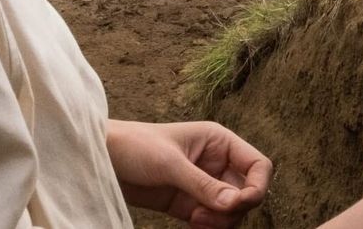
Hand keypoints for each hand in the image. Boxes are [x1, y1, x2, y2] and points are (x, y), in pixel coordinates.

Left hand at [105, 119, 271, 227]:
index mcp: (220, 142)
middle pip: (248, 193)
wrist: (105, 160)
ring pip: (232, 211)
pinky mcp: (190, 204)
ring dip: (220, 221)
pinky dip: (210, 228)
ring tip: (195, 220)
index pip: (258, 166)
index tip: (239, 202)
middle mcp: (217, 163)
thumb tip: (235, 204)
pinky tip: (192, 224)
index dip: (257, 187)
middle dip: (233, 209)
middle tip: (207, 215)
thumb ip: (203, 185)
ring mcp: (205, 185)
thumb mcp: (170, 164)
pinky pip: (214, 221)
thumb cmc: (135, 147)